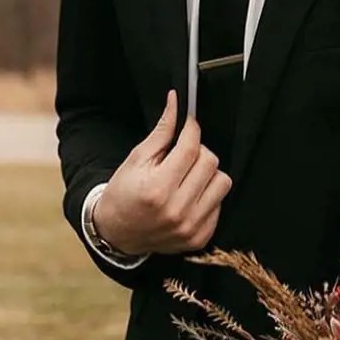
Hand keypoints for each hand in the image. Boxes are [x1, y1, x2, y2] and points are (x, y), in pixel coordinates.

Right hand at [93, 91, 231, 256]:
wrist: (117, 234)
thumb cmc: (124, 193)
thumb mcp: (137, 159)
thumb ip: (162, 131)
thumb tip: (177, 101)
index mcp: (157, 189)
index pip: (191, 148)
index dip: (192, 129)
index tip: (189, 125)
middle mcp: (177, 211)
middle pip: (210, 162)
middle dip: (198, 152)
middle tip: (183, 156)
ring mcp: (191, 227)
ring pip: (222, 182)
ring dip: (208, 174)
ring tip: (188, 177)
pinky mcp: (200, 238)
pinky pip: (221, 203)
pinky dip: (208, 195)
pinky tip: (189, 196)